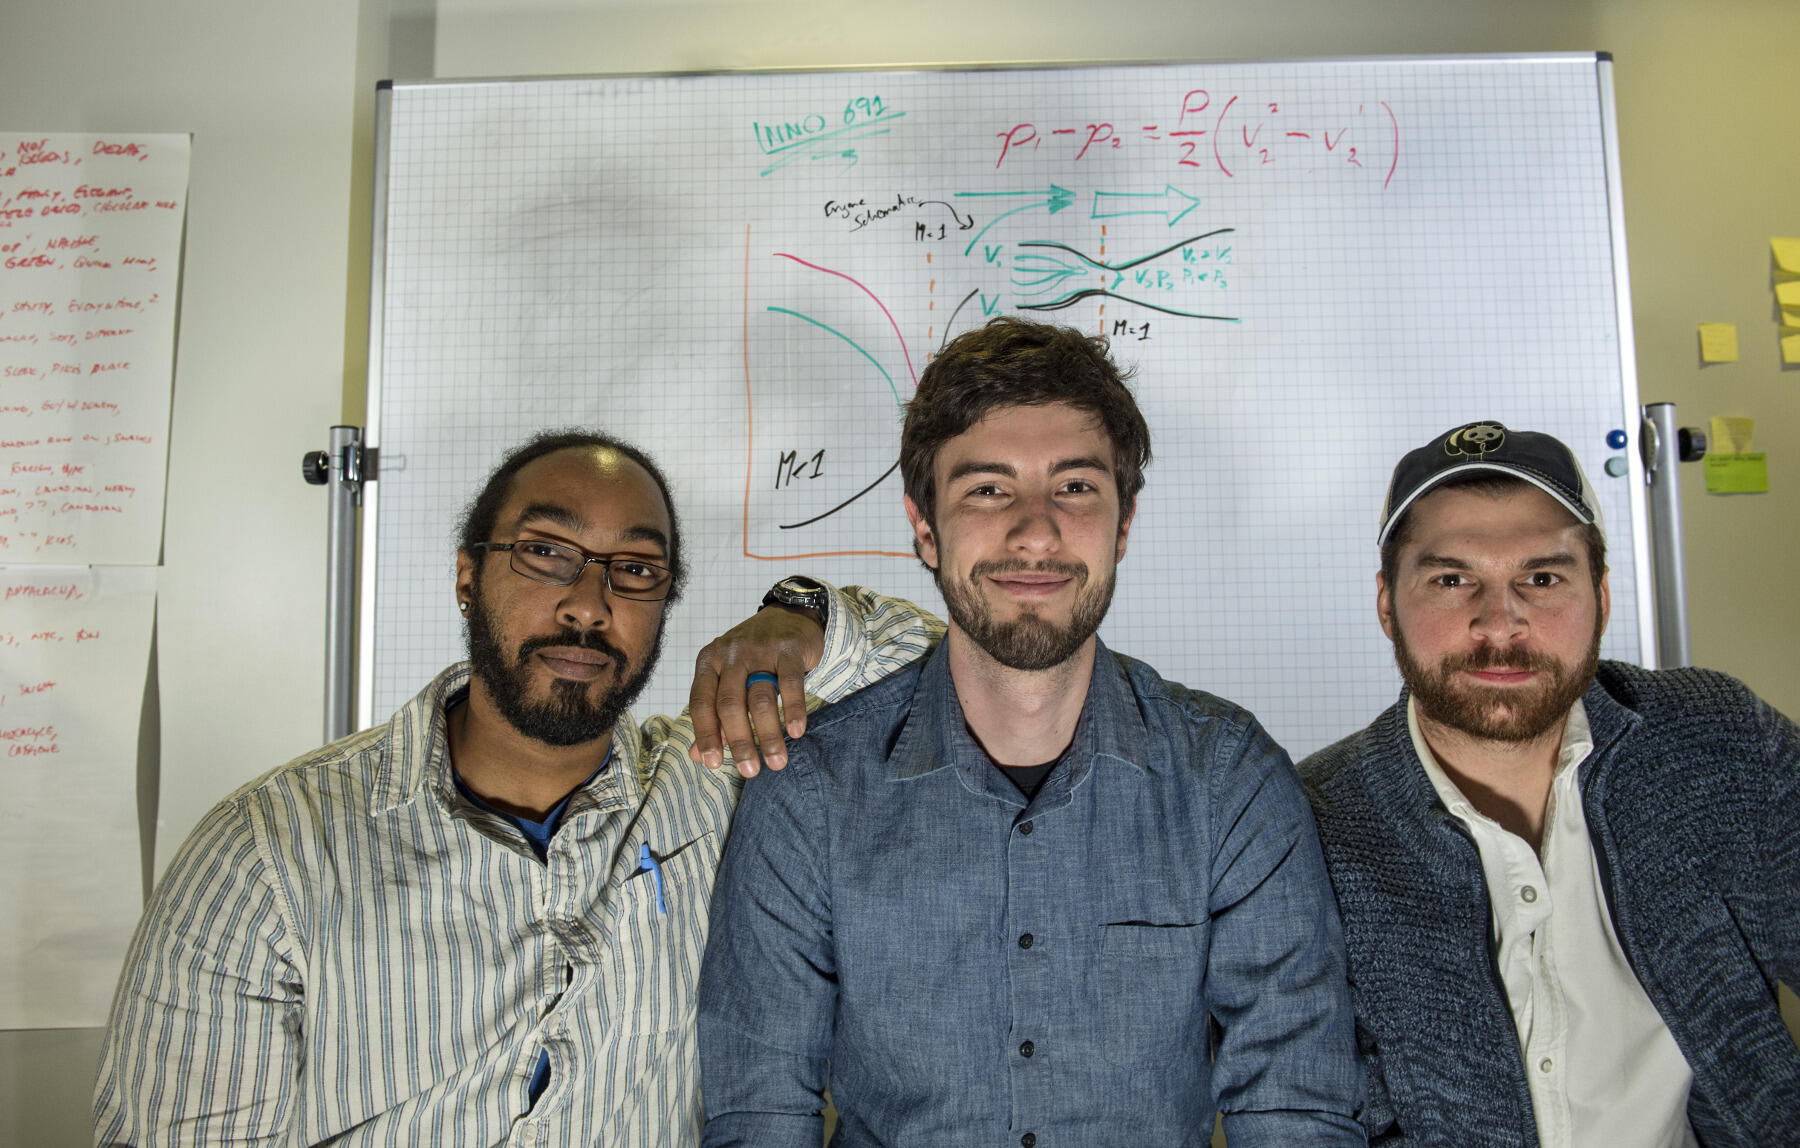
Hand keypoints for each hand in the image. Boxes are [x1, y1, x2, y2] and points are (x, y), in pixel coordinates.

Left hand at [688, 605, 825, 776]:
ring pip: (760, 697)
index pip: (701, 702)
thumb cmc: (754, 655)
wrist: (789, 614)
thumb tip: (698, 756)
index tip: (713, 764)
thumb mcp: (727, 678)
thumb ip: (713, 716)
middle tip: (750, 771)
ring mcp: (760, 649)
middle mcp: (731, 654)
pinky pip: (790, 682)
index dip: (705, 735)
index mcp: (709, 661)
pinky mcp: (788, 648)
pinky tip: (796, 732)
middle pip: (729, 704)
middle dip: (739, 741)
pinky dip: (793, 710)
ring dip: (768, 734)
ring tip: (776, 762)